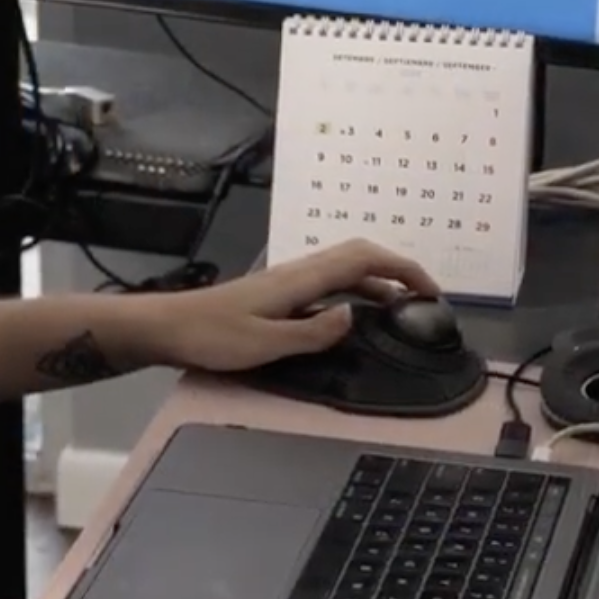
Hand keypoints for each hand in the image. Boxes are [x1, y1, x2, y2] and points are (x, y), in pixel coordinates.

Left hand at [130, 240, 441, 374]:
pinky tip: (355, 315)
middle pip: (358, 256)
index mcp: (301, 279)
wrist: (168, 328)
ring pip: (344, 269)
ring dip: (377, 282)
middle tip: (424, 297)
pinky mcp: (278, 293)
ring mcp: (288, 281)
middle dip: (397, 270)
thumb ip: (312, 332)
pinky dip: (354, 292)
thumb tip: (355, 316)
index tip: (430, 290)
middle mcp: (298, 272)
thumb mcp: (265, 343)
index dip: (402, 268)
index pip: (364, 259)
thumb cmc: (212, 337)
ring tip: (401, 309)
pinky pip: (328, 283)